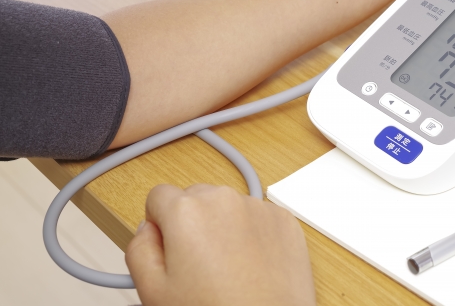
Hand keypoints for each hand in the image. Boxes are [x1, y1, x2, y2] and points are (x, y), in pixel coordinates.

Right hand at [125, 185, 315, 305]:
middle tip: (198, 264)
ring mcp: (258, 207)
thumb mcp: (153, 290)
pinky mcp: (283, 220)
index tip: (168, 246)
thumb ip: (139, 249)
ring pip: (227, 207)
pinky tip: (250, 265)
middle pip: (195, 197)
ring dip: (223, 227)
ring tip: (228, 269)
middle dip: (192, 223)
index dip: (159, 224)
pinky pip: (257, 217)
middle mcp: (224, 200)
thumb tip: (148, 230)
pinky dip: (252, 234)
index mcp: (186, 211)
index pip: (159, 196)